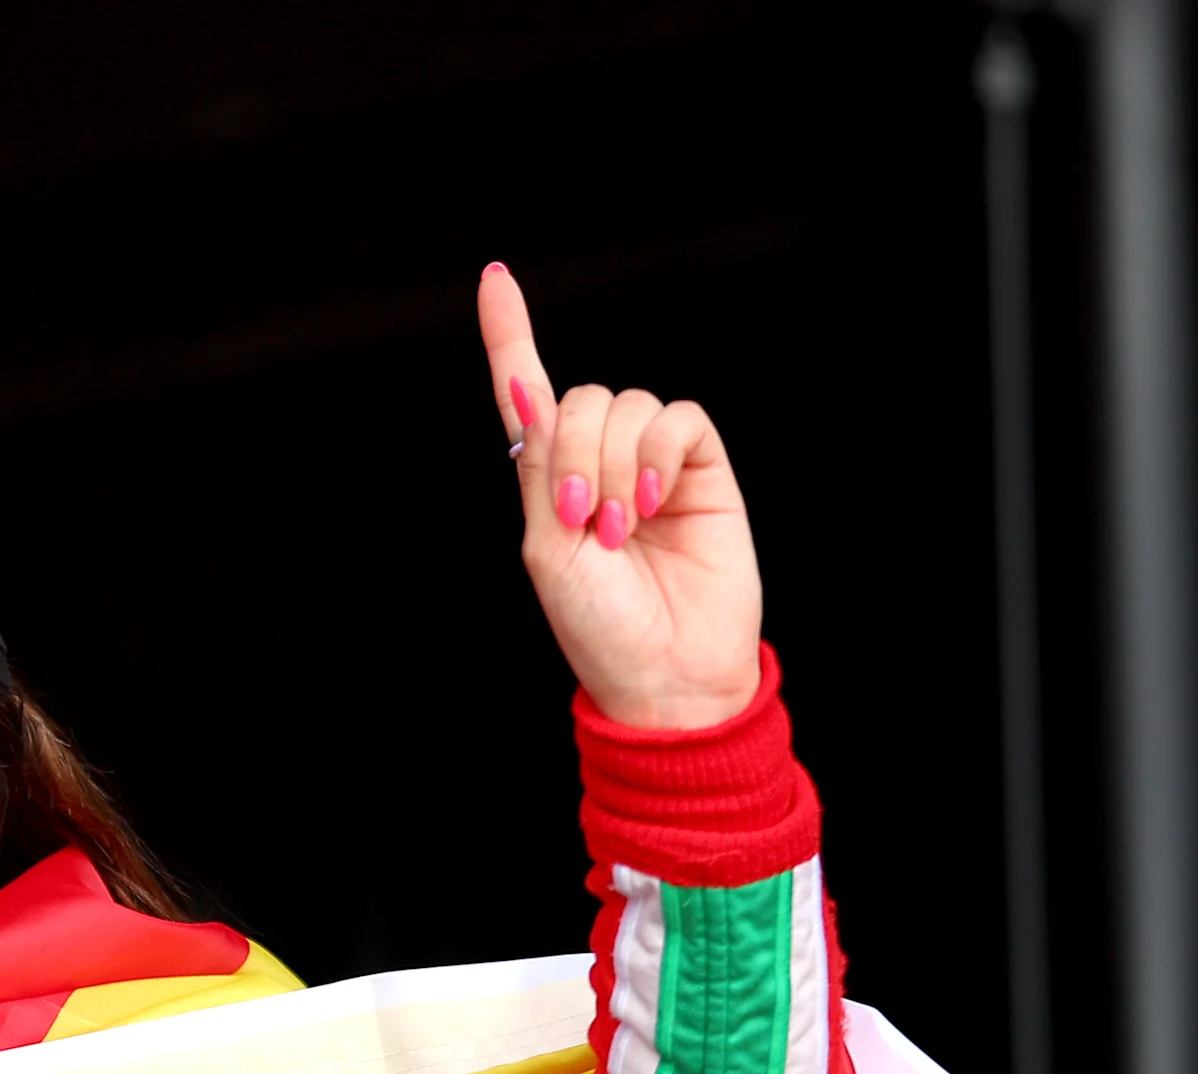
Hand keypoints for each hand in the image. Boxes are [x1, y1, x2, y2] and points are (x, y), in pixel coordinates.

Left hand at [480, 265, 761, 730]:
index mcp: (549, 480)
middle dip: (574, 454)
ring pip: (626, 404)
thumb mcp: (548, 548)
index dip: (511, 335)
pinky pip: (677, 417)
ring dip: (614, 465)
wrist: (666, 672)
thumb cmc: (599, 625)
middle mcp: (600, 460)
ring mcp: (653, 461)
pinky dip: (657, 453)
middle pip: (579, 397)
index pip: (528, 393)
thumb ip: (540, 465)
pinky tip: (653, 503)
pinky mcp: (702, 466)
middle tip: (587, 521)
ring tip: (623, 529)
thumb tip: (525, 387)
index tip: (495, 277)